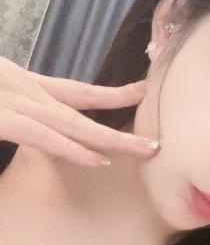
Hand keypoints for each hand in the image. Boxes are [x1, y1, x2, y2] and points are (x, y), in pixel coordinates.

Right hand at [0, 56, 156, 167]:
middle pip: (85, 105)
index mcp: (23, 84)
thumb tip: (29, 123)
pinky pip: (40, 137)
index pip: (76, 91)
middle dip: (126, 117)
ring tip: (146, 150)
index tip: (142, 93)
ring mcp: (13, 105)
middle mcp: (25, 92)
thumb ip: (14, 112)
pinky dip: (70, 148)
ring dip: (112, 139)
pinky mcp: (0, 120)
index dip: (111, 95)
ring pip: (73, 123)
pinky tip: (97, 160)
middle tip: (158, 133)